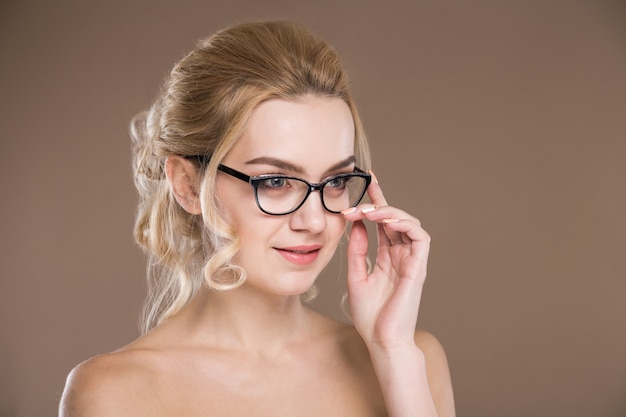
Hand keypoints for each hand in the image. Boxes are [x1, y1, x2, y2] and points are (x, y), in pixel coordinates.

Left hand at [342, 171, 430, 349]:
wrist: (381, 341)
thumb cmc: (370, 316)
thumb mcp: (355, 276)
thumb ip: (357, 251)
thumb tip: (356, 225)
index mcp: (387, 257)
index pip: (382, 223)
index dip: (375, 201)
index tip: (364, 181)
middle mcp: (400, 255)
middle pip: (394, 218)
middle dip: (379, 200)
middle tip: (361, 192)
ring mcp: (411, 260)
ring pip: (408, 223)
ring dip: (389, 211)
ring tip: (369, 210)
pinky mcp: (419, 267)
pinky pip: (420, 237)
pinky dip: (405, 224)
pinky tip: (387, 222)